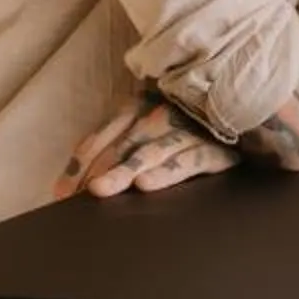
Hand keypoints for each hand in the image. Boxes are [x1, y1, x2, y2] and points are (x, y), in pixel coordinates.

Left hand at [56, 93, 234, 199]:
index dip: (80, 162)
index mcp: (138, 105)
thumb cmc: (182, 123)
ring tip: (102, 189)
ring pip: (151, 151)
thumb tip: (65, 187)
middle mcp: (160, 114)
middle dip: (98, 169)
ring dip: (125, 170)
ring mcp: (188, 130)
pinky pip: (188, 161)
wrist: (238, 108)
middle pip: (123, 144)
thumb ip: (109, 147)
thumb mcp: (144, 125)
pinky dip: (167, 172)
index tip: (61, 193)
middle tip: (79, 193)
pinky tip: (147, 184)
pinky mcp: (214, 149)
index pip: (102, 134)